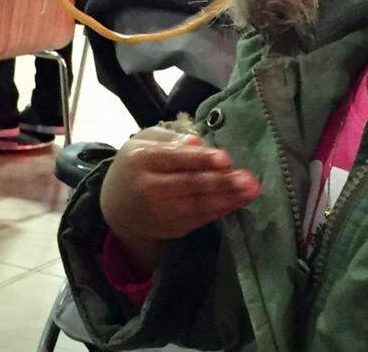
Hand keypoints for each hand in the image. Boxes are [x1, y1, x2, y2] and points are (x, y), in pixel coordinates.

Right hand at [99, 127, 259, 273]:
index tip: (225, 158)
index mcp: (142, 159)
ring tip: (251, 191)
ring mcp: (160, 213)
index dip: (201, 160)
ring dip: (227, 199)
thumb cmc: (137, 163)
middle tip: (249, 179)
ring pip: (197, 206)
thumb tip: (197, 142)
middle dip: (222, 183)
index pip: (175, 159)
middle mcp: (149, 188)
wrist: (116, 205)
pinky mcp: (171, 229)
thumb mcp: (145, 141)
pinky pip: (199, 220)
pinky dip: (219, 211)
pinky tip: (237, 202)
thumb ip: (172, 139)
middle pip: (189, 185)